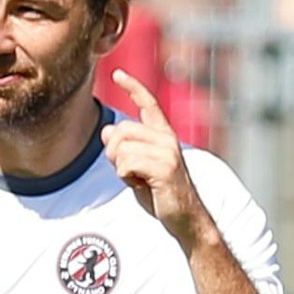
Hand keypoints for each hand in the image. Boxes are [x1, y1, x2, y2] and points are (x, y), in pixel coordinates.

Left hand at [101, 71, 217, 251]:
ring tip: (140, 180)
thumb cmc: (162, 195)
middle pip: (119, 131)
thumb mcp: (139, 169)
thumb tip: (106, 130)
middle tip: (130, 173)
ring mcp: (167, 151)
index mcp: (164, 136)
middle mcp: (167, 138)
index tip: (116, 73)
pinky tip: (143, 186)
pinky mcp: (165, 167)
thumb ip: (125, 149)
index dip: (132, 87)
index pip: (148, 104)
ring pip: (120, 148)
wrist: (187, 220)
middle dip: (113, 153)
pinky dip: (126, 178)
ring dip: (120, 169)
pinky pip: (126, 164)